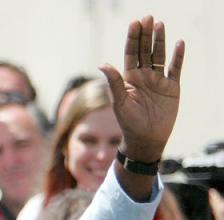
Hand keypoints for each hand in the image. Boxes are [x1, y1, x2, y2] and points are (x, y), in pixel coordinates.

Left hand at [99, 16, 184, 162]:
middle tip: (148, 18)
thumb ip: (114, 82)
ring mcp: (158, 81)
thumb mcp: (120, 102)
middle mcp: (144, 76)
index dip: (133, 39)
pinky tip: (179, 44)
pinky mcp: (172, 87)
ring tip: (160, 25)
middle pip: (145, 51)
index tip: (135, 23)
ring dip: (160, 41)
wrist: (146, 139)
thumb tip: (103, 64)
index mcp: (129, 79)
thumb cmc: (128, 123)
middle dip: (146, 35)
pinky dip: (178, 57)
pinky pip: (175, 68)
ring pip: (159, 56)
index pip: (131, 54)